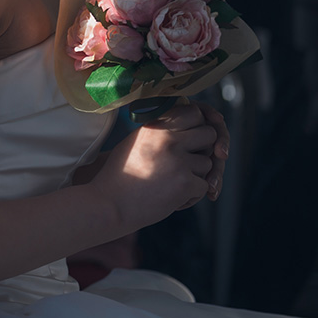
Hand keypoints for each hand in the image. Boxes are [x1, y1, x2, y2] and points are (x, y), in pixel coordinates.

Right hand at [94, 101, 225, 230]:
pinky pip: (204, 186)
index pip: (193, 112)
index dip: (196, 126)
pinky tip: (172, 199)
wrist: (109, 204)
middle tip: (187, 163)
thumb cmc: (121, 175)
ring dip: (196, 176)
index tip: (189, 139)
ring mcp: (177, 160)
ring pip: (208, 163)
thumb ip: (160, 131)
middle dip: (203, 149)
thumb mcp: (136, 142)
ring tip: (172, 185)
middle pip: (209, 134)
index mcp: (154, 127)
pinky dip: (191, 196)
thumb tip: (190, 125)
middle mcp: (167, 139)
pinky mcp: (185, 182)